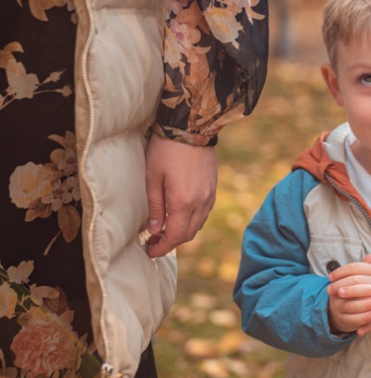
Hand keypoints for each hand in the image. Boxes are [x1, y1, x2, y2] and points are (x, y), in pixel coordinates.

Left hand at [144, 135, 217, 258]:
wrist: (192, 127)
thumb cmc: (166, 150)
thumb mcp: (152, 177)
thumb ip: (154, 206)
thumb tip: (154, 230)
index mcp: (183, 202)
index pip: (174, 236)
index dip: (161, 247)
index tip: (149, 250)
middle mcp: (200, 203)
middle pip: (187, 235)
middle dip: (170, 243)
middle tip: (153, 241)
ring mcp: (210, 196)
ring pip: (197, 225)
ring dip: (182, 232)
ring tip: (165, 229)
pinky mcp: (213, 188)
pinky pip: (204, 213)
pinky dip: (191, 221)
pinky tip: (179, 215)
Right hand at [327, 254, 370, 336]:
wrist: (340, 313)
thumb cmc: (353, 293)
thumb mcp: (357, 280)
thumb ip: (364, 269)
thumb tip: (370, 256)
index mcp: (340, 282)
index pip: (349, 274)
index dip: (365, 277)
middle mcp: (337, 295)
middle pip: (350, 290)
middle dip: (364, 290)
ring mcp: (339, 308)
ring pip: (352, 306)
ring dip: (367, 305)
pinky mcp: (343, 320)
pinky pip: (354, 320)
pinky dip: (366, 318)